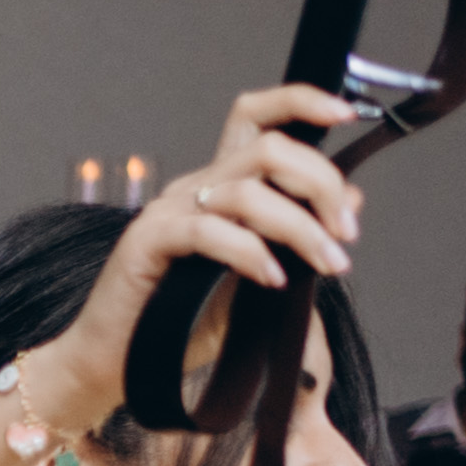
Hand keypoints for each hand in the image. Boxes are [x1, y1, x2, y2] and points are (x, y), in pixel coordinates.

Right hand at [12, 86, 364, 441]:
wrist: (115, 364)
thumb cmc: (179, 326)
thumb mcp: (260, 276)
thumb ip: (300, 236)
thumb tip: (351, 198)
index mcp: (219, 187)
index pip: (257, 118)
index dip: (301, 102)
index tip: (346, 113)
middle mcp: (195, 189)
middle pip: (269, 148)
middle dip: (321, 183)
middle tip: (346, 233)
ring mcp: (168, 212)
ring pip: (248, 191)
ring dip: (301, 228)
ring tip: (325, 265)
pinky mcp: (148, 242)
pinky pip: (209, 232)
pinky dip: (251, 253)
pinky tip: (271, 279)